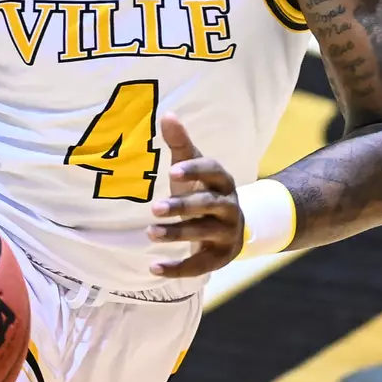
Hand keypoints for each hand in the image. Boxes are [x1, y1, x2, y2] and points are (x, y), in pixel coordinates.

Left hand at [147, 114, 244, 277]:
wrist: (231, 227)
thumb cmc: (203, 190)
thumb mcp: (192, 167)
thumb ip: (180, 143)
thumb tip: (167, 114)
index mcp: (222, 180)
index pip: (212, 171)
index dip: (195, 171)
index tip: (172, 171)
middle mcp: (228, 206)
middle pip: (207, 205)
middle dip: (182, 206)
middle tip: (154, 208)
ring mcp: (226, 233)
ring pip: (203, 233)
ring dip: (177, 234)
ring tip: (150, 233)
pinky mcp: (220, 257)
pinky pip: (199, 264)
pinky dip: (177, 267)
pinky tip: (153, 268)